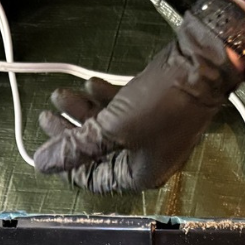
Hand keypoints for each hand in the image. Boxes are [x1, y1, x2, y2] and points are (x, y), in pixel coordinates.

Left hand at [32, 0, 244, 192]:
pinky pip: (121, 108)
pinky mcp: (153, 106)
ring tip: (60, 93)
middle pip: (98, 151)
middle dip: (70, 133)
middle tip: (46, 116)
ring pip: (107, 126)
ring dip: (82, 111)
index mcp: (140, 174)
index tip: (46, 147)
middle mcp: (145, 157)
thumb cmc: (160, 104)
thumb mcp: (112, 128)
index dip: (68, 165)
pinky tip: (89, 84)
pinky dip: (103, 99)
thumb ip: (76, 147)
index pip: (94, 179)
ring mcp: (150, 131)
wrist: (202, 65)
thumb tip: (42, 165)